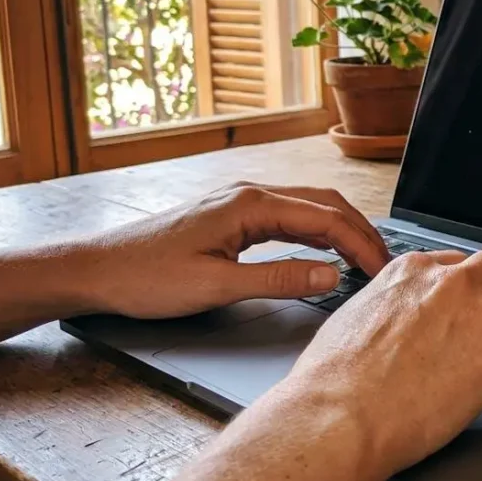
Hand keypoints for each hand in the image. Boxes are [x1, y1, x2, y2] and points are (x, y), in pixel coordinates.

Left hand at [74, 182, 389, 318]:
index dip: (360, 246)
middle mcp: (249, 194)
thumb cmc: (145, 278)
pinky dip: (317, 229)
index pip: (325, 219)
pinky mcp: (231, 214)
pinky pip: (288, 214)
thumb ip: (278, 279)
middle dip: (361, 232)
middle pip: (324, 204)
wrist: (95, 269)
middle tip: (386, 264)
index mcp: (250, 205)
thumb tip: (330, 275)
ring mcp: (239, 201)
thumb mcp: (216, 287)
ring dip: (342, 228)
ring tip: (365, 257)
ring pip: (308, 206)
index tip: (382, 271)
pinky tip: (324, 248)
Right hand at [285, 244, 481, 480]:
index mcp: (411, 272)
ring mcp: (479, 316)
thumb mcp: (352, 320)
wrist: (340, 415)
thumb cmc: (333, 380)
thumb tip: (387, 318)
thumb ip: (382, 309)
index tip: (473, 293)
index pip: (455, 260)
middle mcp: (450, 285)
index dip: (469, 280)